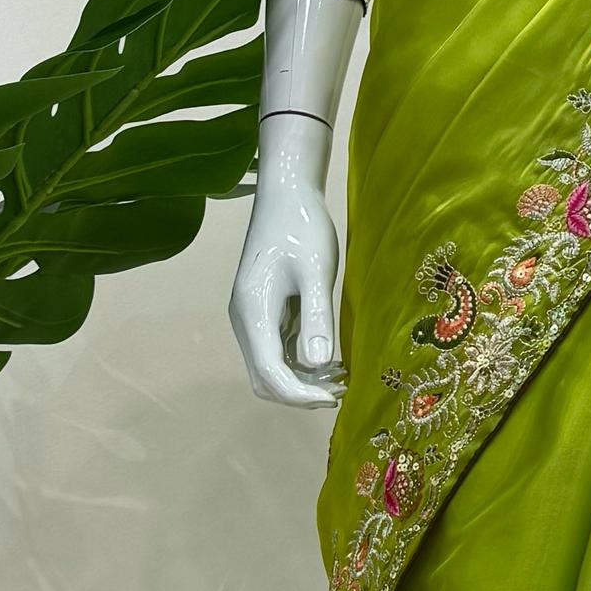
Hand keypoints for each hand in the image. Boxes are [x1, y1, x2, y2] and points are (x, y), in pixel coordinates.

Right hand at [230, 138, 342, 408]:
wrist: (287, 194)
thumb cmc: (302, 226)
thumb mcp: (316, 271)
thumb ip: (317, 317)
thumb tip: (319, 365)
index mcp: (253, 312)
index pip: (269, 373)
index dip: (300, 394)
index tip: (335, 396)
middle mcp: (247, 321)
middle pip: (266, 379)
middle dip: (301, 393)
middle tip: (342, 390)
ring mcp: (254, 318)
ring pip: (272, 367)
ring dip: (304, 380)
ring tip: (343, 377)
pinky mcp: (266, 312)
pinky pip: (279, 351)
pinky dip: (303, 363)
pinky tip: (333, 360)